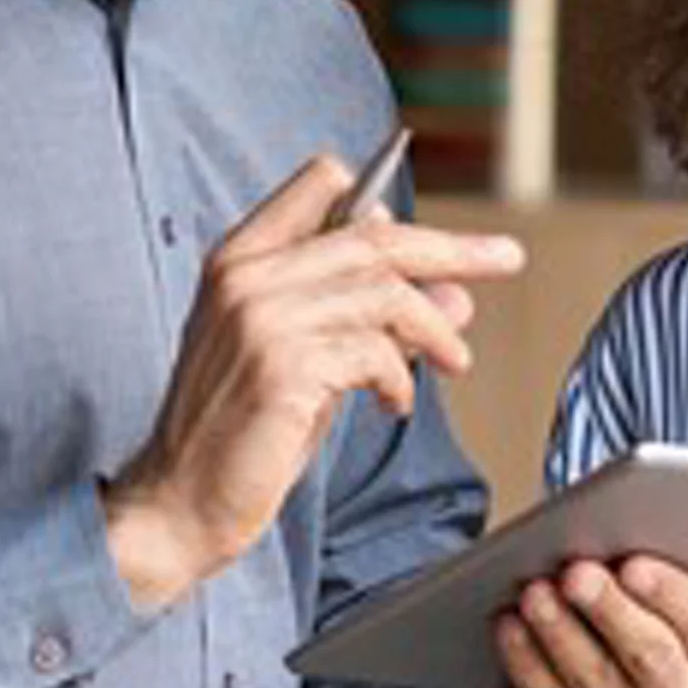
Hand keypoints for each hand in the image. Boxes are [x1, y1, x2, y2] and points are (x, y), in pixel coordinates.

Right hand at [105, 153, 524, 610]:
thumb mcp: (311, 357)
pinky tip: (395, 402)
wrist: (180, 503)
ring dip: (435, 329)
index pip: (318, 185)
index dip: (385, 201)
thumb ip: (369, 316)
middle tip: (507, 258)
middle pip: (374, 237)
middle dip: (452, 248)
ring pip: (386, 293)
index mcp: (240, 258)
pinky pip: (376, 352)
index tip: (435, 221)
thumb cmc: (246, 430)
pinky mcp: (283, 367)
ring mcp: (262, 319)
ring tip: (455, 361)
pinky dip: (401, 378)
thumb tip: (457, 294)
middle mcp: (247, 276)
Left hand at [478, 555, 687, 687]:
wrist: (591, 649)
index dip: (669, 594)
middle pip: (650, 656)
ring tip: (534, 595)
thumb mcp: (651, 573)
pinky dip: (526, 664)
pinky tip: (509, 628)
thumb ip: (647, 558)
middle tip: (576, 574)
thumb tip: (614, 534)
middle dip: (609, 611)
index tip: (633, 565)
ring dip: (560, 634)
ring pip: (595, 683)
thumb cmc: (629, 598)